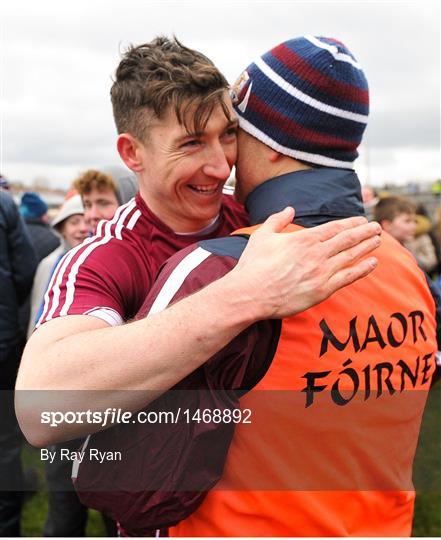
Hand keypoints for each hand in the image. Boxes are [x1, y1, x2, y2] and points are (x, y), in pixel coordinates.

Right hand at [230, 207, 380, 319]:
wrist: (249, 294)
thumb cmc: (253, 266)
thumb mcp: (262, 236)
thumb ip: (277, 220)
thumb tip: (289, 209)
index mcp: (303, 239)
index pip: (334, 228)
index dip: (351, 223)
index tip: (362, 220)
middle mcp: (316, 254)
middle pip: (347, 239)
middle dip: (364, 232)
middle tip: (377, 227)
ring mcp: (321, 272)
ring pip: (351, 256)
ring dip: (367, 247)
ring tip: (379, 241)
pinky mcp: (322, 290)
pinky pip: (348, 277)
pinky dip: (362, 269)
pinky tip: (373, 262)